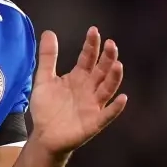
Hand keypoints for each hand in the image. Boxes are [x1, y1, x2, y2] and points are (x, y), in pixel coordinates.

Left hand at [28, 27, 127, 156]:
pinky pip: (107, 114)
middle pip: (101, 70)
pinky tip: (122, 98)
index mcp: (79, 77)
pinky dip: (115, 108)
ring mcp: (94, 105)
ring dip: (114, 77)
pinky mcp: (94, 122)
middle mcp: (90, 88)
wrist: (44, 136)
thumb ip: (48, 58)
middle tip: (110, 44)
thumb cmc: (46, 108)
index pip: (88, 58)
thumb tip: (49, 32)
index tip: (93, 31)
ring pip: (107, 89)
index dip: (91, 45)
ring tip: (117, 65)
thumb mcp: (44, 80)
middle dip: (107, 57)